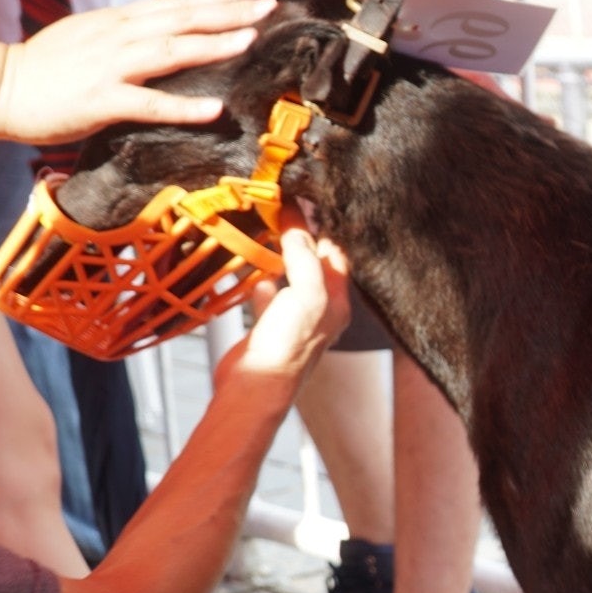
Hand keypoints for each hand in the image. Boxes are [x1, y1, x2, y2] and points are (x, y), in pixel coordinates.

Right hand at [0, 0, 276, 142]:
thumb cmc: (45, 69)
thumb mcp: (91, 38)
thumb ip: (128, 35)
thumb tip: (166, 35)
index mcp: (119, 21)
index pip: (177, 2)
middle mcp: (119, 36)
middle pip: (182, 17)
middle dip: (229, 10)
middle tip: (270, 4)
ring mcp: (109, 67)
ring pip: (171, 50)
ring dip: (213, 44)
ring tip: (251, 39)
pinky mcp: (99, 101)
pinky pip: (149, 103)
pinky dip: (183, 106)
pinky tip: (214, 108)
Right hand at [221, 226, 351, 384]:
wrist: (254, 387)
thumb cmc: (288, 346)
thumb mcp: (307, 295)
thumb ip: (305, 260)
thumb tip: (299, 230)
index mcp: (337, 302)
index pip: (336, 256)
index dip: (324, 229)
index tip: (306, 204)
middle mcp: (320, 310)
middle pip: (314, 265)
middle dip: (301, 239)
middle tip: (284, 211)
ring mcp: (294, 319)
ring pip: (291, 278)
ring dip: (281, 257)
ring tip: (268, 230)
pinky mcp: (270, 327)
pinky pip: (270, 296)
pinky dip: (263, 281)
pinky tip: (255, 271)